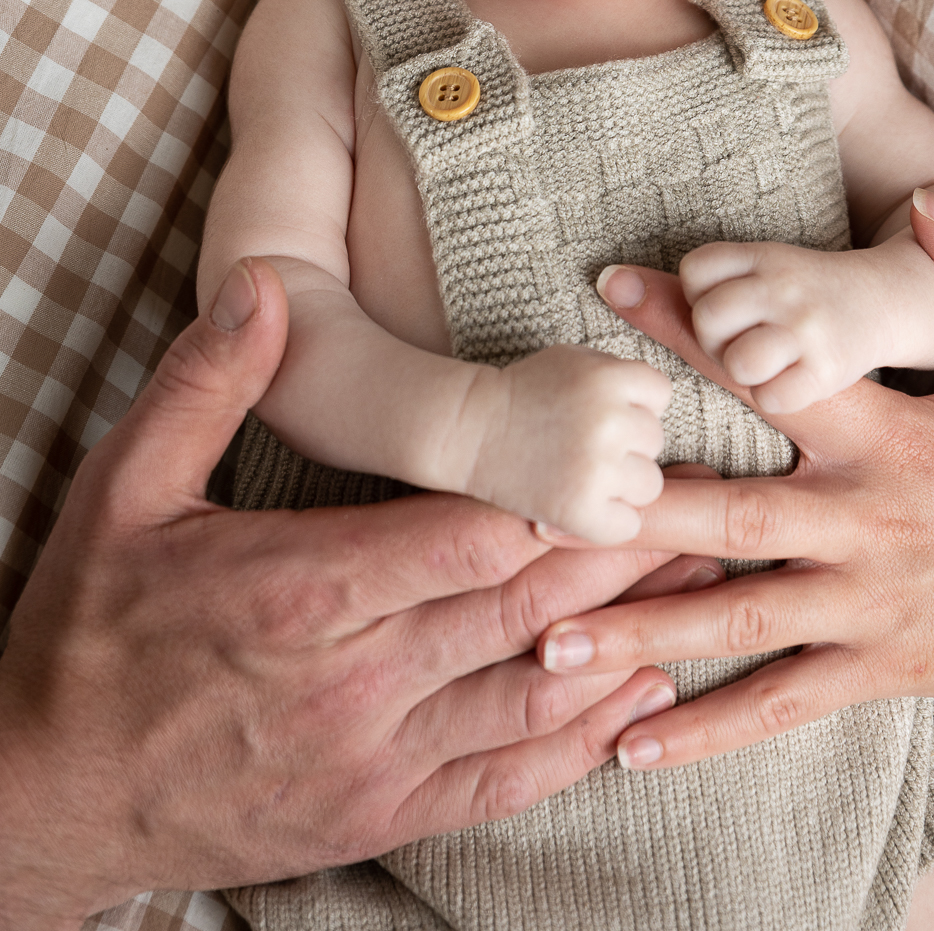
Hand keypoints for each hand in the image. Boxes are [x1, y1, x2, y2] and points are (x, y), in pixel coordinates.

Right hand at [0, 261, 677, 929]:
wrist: (51, 790)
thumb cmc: (92, 630)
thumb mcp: (124, 488)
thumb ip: (204, 383)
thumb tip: (263, 284)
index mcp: (306, 590)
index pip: (473, 535)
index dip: (565, 496)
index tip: (634, 452)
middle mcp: (358, 680)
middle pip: (524, 607)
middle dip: (620, 555)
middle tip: (703, 507)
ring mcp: (376, 759)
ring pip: (533, 695)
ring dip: (625, 642)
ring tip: (700, 589)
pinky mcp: (380, 814)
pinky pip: (502, 782)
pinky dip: (578, 744)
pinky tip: (633, 705)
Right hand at [470, 345, 671, 545]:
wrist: (472, 429)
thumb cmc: (528, 391)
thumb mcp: (577, 360)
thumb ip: (624, 376)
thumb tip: (669, 406)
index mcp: (609, 378)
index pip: (661, 394)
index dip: (634, 403)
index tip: (601, 409)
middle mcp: (608, 421)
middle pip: (655, 441)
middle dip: (627, 444)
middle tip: (584, 443)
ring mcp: (596, 469)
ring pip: (650, 486)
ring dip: (624, 484)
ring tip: (585, 473)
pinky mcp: (581, 512)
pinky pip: (628, 526)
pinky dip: (608, 521)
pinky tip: (582, 504)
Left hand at [539, 203, 933, 770]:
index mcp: (888, 438)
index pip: (771, 375)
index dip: (689, 330)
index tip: (612, 290)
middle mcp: (860, 521)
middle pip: (723, 512)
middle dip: (626, 503)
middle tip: (532, 506)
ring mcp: (863, 605)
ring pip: (733, 618)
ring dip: (636, 632)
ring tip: (544, 644)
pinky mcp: (875, 671)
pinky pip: (780, 705)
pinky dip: (706, 733)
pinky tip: (632, 751)